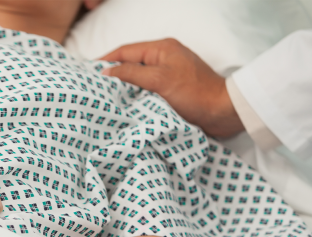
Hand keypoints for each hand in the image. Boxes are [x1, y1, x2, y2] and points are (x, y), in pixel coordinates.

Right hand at [100, 39, 243, 137]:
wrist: (223, 113)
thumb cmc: (194, 93)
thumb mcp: (159, 80)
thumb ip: (131, 74)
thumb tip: (106, 72)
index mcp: (162, 49)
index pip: (125, 51)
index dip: (105, 60)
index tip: (87, 72)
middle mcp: (164, 58)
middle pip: (131, 63)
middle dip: (113, 74)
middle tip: (93, 87)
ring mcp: (169, 75)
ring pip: (138, 78)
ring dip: (124, 87)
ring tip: (105, 99)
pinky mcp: (172, 91)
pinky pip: (147, 90)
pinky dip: (136, 96)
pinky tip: (126, 106)